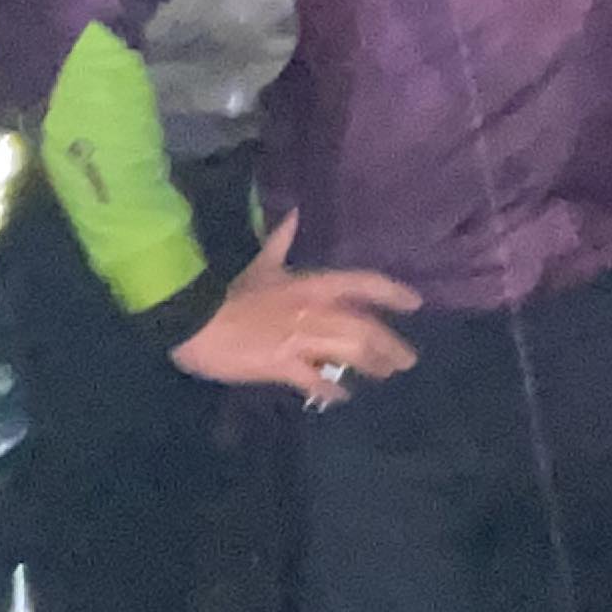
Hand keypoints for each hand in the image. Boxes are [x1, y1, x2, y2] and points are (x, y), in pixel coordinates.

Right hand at [167, 213, 422, 401]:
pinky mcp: (281, 366)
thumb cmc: (230, 292)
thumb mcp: (260, 264)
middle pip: (365, 328)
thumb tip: (294, 214)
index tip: (415, 303)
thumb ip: (280, 241)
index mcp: (311, 285)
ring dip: (372, 364)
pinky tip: (342, 397)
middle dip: (390, 344)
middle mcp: (314, 312)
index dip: (392, 293)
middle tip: (407, 359)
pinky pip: (314, 380)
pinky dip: (330, 389)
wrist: (196, 321)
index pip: (363, 284)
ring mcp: (300, 341)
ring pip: (348, 354)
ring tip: (386, 373)